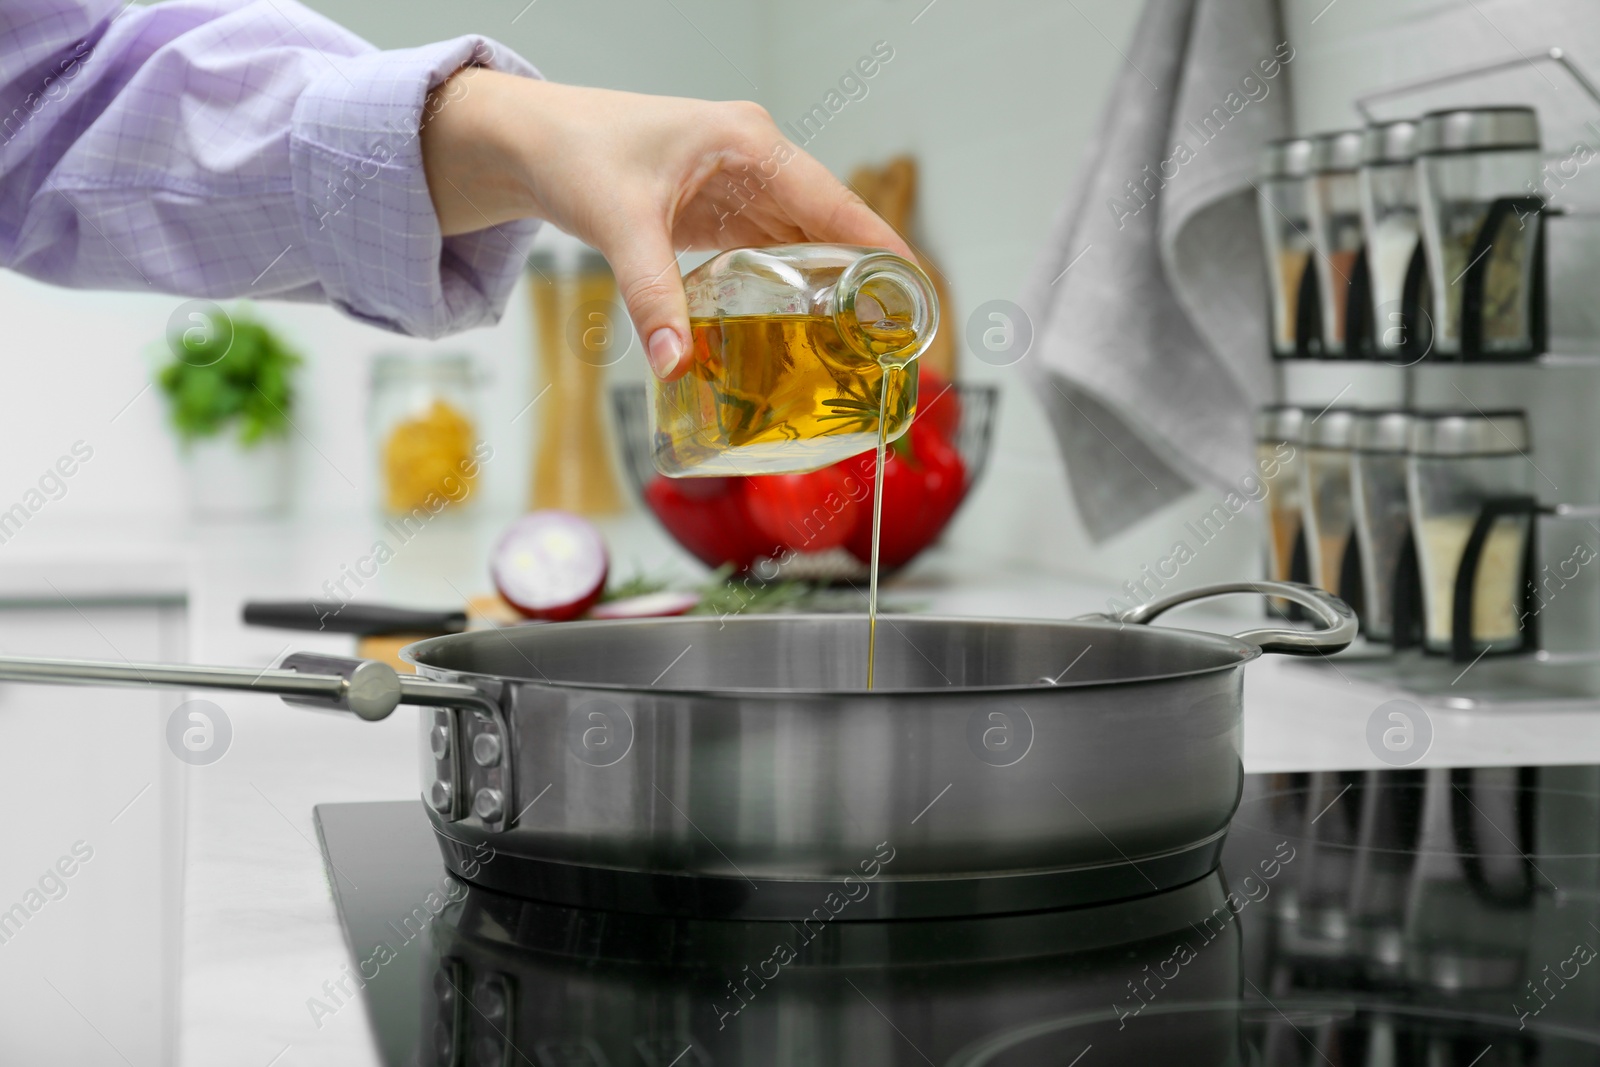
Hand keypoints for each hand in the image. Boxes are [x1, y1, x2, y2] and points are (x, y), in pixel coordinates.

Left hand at [420, 69, 912, 378]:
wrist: (528, 141)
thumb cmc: (574, 152)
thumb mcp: (619, 222)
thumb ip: (652, 294)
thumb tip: (677, 363)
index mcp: (751, 146)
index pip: (837, 205)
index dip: (883, 252)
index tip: (920, 295)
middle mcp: (757, 163)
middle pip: (831, 230)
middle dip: (864, 284)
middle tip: (893, 344)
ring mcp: (741, 188)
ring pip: (805, 245)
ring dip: (830, 292)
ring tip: (862, 349)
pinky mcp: (720, 213)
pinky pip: (772, 254)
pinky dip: (791, 289)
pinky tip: (804, 330)